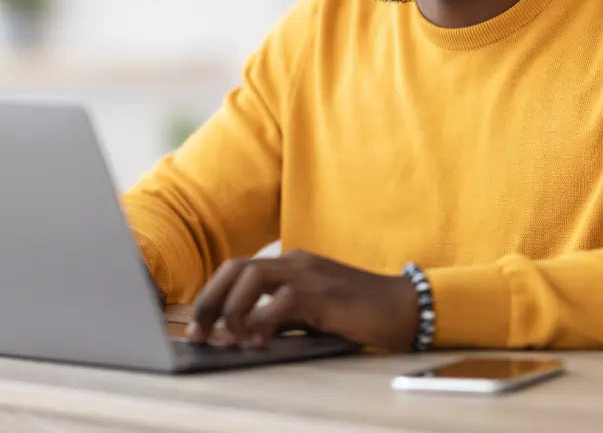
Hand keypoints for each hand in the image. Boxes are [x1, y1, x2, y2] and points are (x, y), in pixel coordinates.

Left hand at [186, 250, 419, 350]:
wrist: (401, 307)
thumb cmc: (357, 314)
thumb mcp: (311, 313)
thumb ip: (280, 316)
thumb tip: (241, 335)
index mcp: (292, 264)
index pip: (239, 269)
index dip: (213, 296)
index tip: (198, 326)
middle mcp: (296, 262)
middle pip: (236, 268)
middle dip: (210, 299)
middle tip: (198, 333)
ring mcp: (309, 274)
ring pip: (252, 277)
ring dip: (231, 309)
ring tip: (226, 339)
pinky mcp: (322, 293)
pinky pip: (280, 302)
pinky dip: (261, 322)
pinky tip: (259, 343)